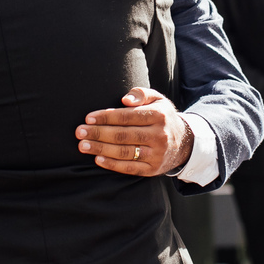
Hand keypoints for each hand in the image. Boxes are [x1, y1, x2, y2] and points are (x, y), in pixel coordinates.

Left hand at [76, 87, 192, 176]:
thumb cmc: (162, 117)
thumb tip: (125, 99)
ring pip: (125, 152)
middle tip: (80, 132)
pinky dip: (113, 164)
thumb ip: (141, 94)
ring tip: (83, 146)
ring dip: (101, 149)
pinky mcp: (153, 169)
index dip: (106, 117)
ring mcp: (157, 154)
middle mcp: (159, 135)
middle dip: (98, 133)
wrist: (183, 143)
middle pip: (123, 135)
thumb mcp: (158, 100)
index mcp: (158, 115)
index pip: (127, 116)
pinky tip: (98, 159)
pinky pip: (130, 168)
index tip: (88, 118)